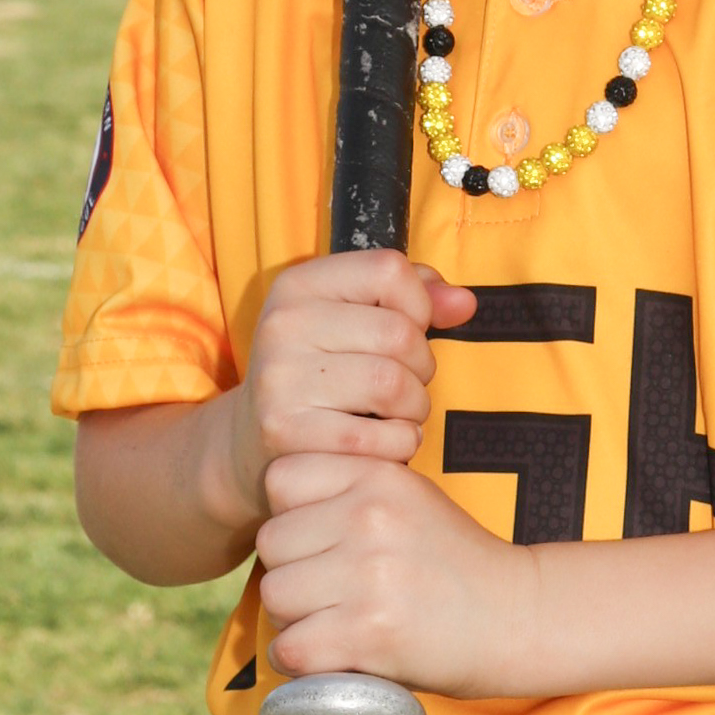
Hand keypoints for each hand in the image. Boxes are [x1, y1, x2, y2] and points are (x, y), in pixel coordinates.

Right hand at [232, 250, 474, 523]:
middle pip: (399, 333)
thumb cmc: (322, 374)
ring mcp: (279, 379)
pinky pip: (379, 437)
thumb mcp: (353, 321)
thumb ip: (416, 301)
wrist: (249, 441)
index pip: (389, 270)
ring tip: (398, 414)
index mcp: (299, 284)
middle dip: (421, 366)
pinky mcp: (285, 432)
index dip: (418, 305)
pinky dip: (399, 444)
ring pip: (393, 385)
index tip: (407, 331)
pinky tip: (384, 442)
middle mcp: (282, 324)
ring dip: (414, 408)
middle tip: (406, 386)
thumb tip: (465, 303)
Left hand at [257, 455, 534, 698]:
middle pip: (272, 542)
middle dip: (290, 571)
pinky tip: (333, 656)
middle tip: (329, 592)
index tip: (318, 540)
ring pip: (275, 596)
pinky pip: (290, 647)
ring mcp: (369, 575)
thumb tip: (278, 518)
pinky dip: (303, 661)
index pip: (281, 479)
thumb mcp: (410, 499)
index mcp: (379, 476)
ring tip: (335, 623)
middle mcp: (371, 517)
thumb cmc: (455, 564)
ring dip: (294, 619)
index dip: (291, 514)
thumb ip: (350, 491)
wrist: (518, 619)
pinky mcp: (369, 633)